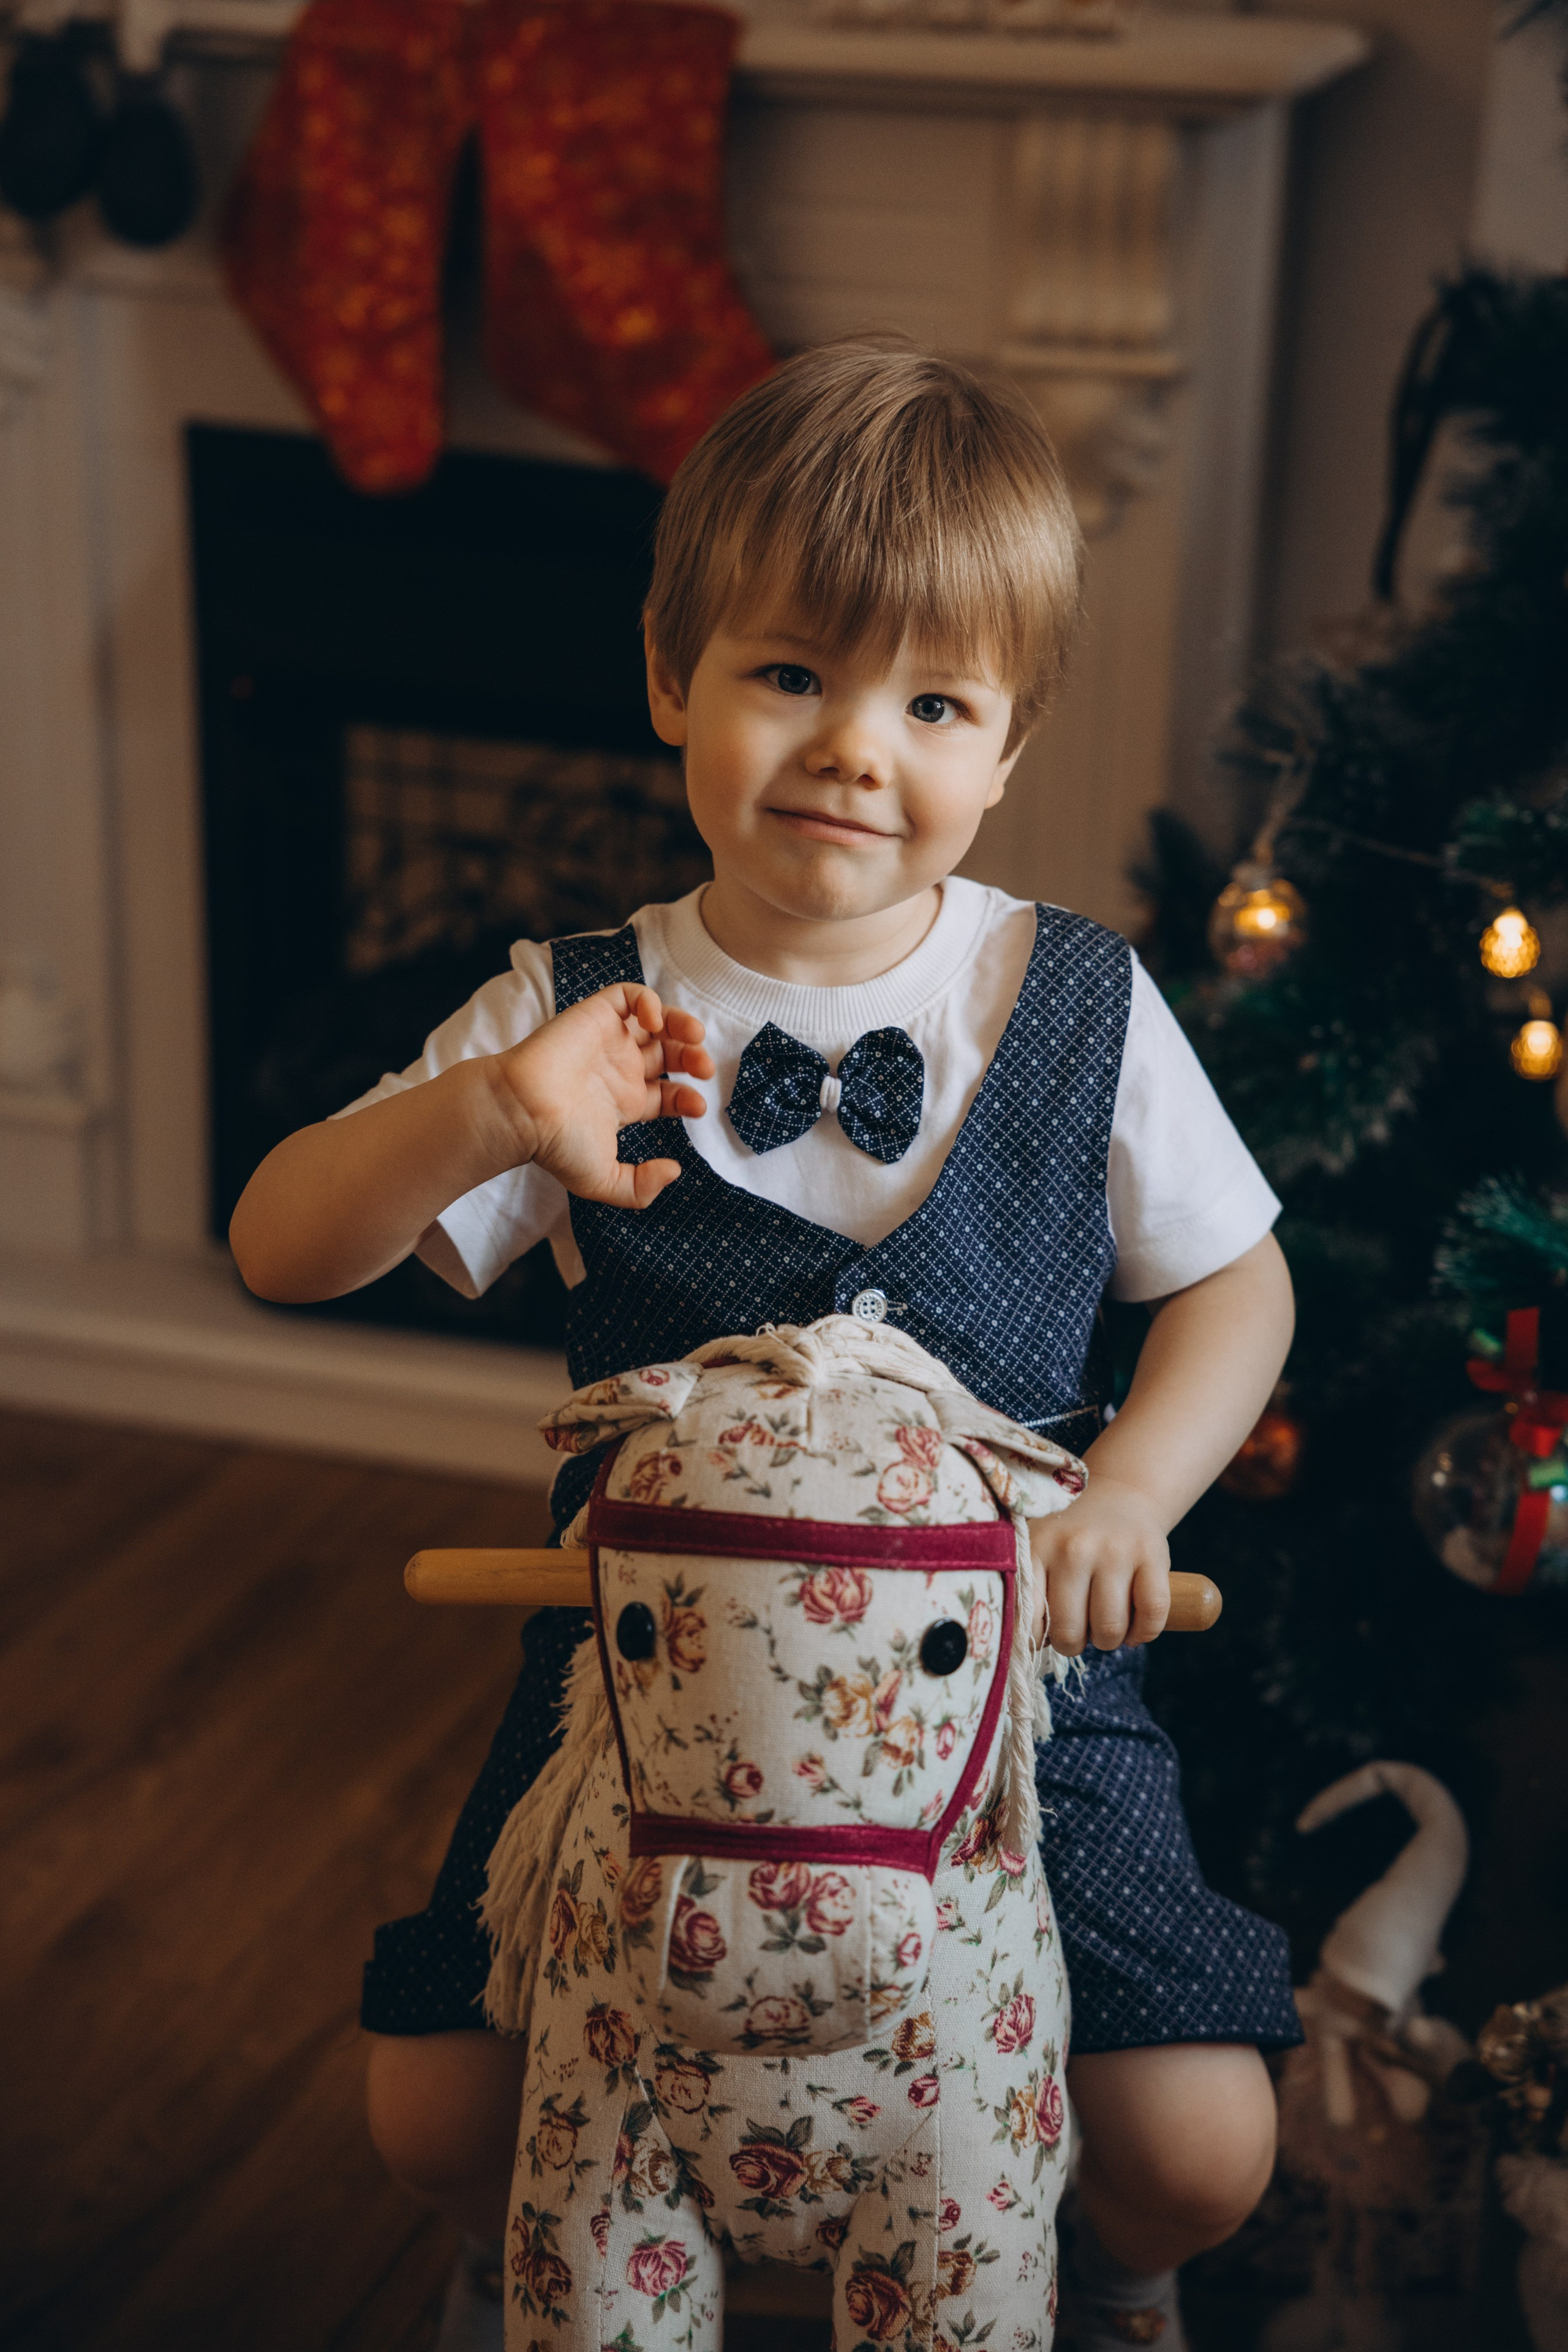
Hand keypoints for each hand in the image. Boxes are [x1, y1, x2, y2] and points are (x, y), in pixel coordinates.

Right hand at [492, 983, 714, 1210]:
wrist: (523, 1112)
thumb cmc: (555, 1144)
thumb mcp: (603, 1181)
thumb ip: (641, 1188)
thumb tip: (674, 1171)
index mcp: (623, 1103)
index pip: (668, 1094)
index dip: (689, 1097)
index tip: (698, 1107)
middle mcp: (618, 1070)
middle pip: (669, 1055)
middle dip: (693, 1058)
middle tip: (704, 1068)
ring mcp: (608, 1041)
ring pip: (656, 1021)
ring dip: (682, 1024)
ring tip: (695, 1037)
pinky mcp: (595, 1016)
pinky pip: (628, 996)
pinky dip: (649, 1001)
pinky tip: (654, 1021)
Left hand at [1029, 1477, 1170, 1653]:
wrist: (1119, 1497)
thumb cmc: (1070, 1540)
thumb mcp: (1037, 1552)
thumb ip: (1026, 1593)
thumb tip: (1025, 1646)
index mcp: (1037, 1548)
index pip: (1028, 1621)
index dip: (1039, 1639)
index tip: (1046, 1631)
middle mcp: (1074, 1547)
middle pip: (1070, 1633)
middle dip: (1074, 1643)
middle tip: (1079, 1627)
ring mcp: (1115, 1550)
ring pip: (1110, 1630)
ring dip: (1108, 1641)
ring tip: (1104, 1624)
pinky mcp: (1153, 1555)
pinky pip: (1151, 1615)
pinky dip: (1144, 1633)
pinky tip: (1134, 1626)